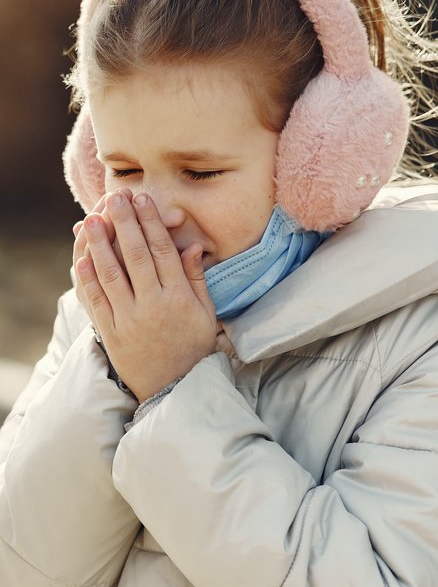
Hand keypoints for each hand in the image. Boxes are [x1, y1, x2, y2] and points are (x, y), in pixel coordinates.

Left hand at [75, 190, 216, 401]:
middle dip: (125, 222)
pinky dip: (88, 279)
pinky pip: (97, 301)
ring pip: (112, 274)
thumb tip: (192, 246)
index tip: (143, 200)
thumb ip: (196, 280)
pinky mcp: (112, 334)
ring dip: (100, 244)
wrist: (174, 389)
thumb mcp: (206, 315)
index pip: (163, 251)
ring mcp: (130, 320)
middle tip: (115, 197)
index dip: (151, 222)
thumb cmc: (193, 349)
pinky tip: (83, 257)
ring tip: (93, 219)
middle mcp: (154, 306)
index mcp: (179, 298)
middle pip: (136, 255)